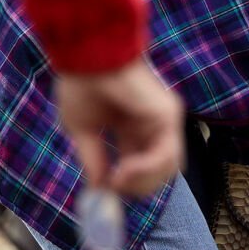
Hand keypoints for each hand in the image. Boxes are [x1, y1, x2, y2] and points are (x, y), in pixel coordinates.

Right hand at [53, 59, 183, 199]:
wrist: (86, 56)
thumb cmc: (80, 84)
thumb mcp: (82, 130)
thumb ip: (93, 159)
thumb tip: (99, 188)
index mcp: (132, 127)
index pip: (139, 165)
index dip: (124, 184)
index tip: (104, 193)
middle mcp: (152, 125)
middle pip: (158, 171)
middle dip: (136, 187)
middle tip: (113, 188)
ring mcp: (163, 120)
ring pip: (168, 168)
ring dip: (142, 182)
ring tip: (117, 178)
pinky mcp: (168, 115)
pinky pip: (167, 155)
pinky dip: (146, 170)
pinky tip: (124, 169)